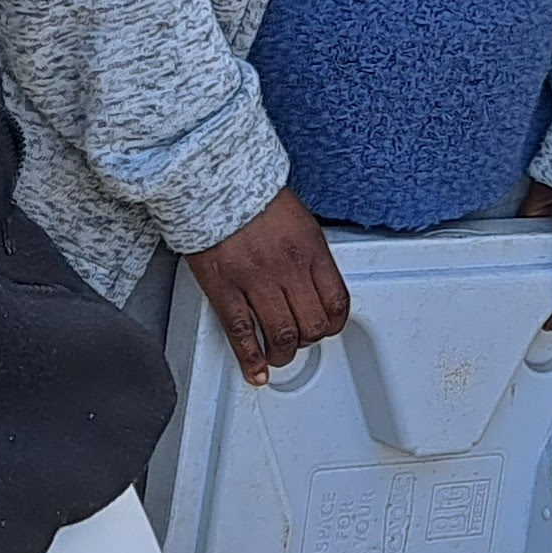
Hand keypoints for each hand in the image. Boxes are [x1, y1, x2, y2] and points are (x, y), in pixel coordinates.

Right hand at [187, 187, 347, 379]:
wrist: (214, 181)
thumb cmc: (254, 197)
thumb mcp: (300, 221)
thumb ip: (310, 256)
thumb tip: (315, 286)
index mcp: (312, 250)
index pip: (337, 302)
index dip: (334, 323)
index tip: (327, 327)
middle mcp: (288, 268)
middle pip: (312, 325)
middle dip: (308, 339)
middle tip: (300, 339)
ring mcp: (256, 281)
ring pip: (281, 335)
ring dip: (283, 353)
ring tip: (279, 355)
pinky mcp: (224, 289)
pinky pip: (242, 333)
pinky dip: (251, 358)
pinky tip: (256, 370)